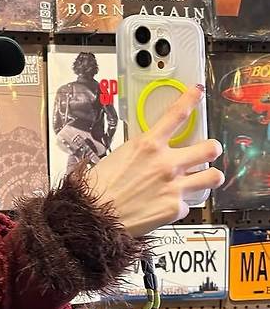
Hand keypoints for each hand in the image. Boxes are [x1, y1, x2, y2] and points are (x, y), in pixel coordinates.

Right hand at [84, 85, 224, 236]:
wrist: (95, 215)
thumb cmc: (99, 187)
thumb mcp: (119, 156)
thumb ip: (143, 151)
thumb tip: (152, 150)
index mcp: (148, 145)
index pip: (176, 115)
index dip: (190, 99)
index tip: (196, 93)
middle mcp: (166, 163)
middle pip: (210, 148)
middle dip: (211, 148)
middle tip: (208, 151)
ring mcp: (175, 186)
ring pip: (214, 177)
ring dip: (210, 176)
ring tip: (203, 178)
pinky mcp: (175, 208)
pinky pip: (188, 203)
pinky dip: (178, 204)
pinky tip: (166, 204)